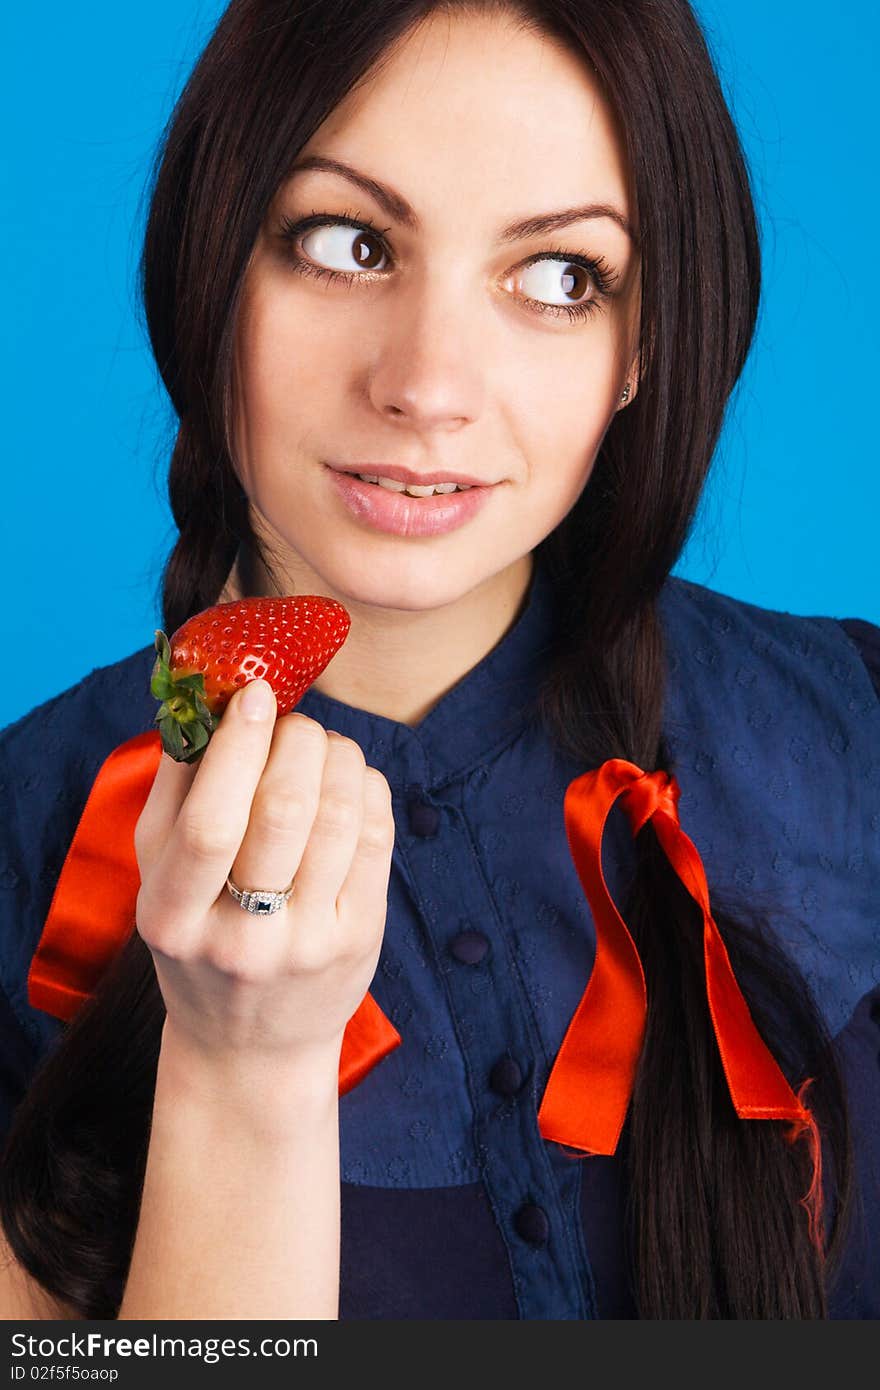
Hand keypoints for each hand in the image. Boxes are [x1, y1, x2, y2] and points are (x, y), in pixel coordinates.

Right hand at [133, 679, 394, 1070]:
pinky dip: (365, 785)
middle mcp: (244, 939)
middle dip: (297, 739)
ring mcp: (310, 942)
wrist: (251, 1045)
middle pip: (286, 809)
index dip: (237, 746)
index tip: (253, 694)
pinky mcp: (361, 938)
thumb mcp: (158, 878)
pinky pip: (376, 835)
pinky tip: (348, 780)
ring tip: (320, 746)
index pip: (211, 823)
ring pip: (340, 814)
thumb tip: (210, 701)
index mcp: (173, 918)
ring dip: (337, 754)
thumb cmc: (198, 939)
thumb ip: (175, 790)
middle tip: (291, 722)